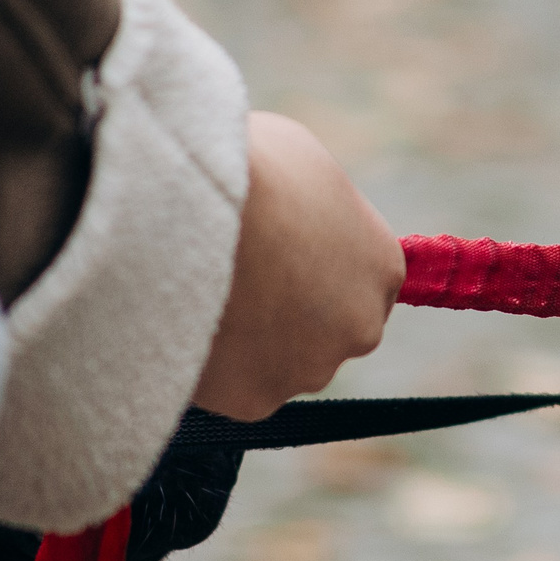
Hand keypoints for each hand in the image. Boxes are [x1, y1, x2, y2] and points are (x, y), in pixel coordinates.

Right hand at [191, 112, 402, 420]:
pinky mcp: (255, 401)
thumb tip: (297, 213)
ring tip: (195, 290)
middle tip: (231, 272)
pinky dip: (205, 362)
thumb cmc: (243, 167)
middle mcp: (362, 328)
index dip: (314, 266)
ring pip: (279, 361)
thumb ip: (312, 205)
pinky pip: (231, 385)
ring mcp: (309, 369)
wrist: (185, 211)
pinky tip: (177, 321)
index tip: (275, 252)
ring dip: (245, 337)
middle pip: (326, 328)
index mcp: (382, 266)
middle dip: (286, 309)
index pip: (363, 280)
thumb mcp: (298, 159)